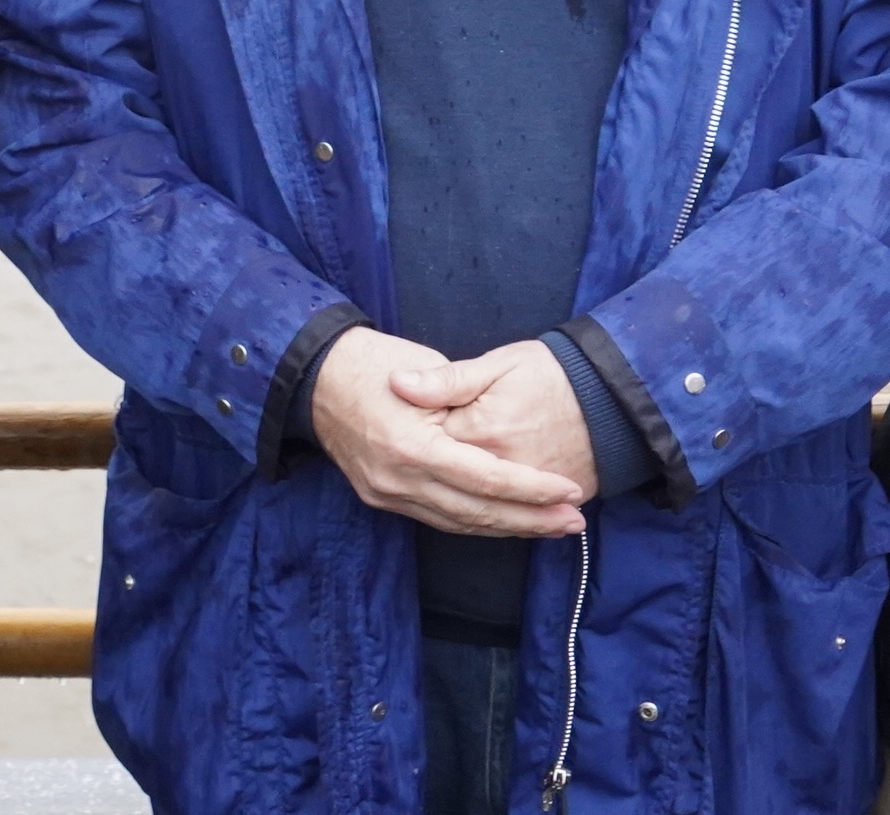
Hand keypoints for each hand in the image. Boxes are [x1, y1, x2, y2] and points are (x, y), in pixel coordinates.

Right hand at [311, 328, 585, 536]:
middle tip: (574, 521)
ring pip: (459, 523)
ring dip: (508, 527)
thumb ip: (465, 403)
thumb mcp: (424, 368)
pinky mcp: (383, 498)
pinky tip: (506, 521)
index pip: (486, 479)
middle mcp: (399, 479)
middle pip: (477, 513)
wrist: (315, 377)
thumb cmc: (376, 361)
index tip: (569, 490)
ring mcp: (387, 494)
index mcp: (413, 446)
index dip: (532, 489)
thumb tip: (508, 434)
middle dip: (530, 520)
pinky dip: (476, 521)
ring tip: (552, 527)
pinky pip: (438, 519)